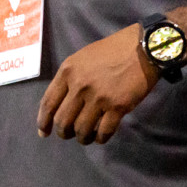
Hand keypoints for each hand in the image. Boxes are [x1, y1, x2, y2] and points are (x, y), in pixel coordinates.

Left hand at [37, 25, 157, 144]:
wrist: (143, 48)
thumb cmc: (112, 50)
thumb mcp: (82, 58)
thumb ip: (70, 78)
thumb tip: (61, 103)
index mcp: (68, 71)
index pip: (48, 103)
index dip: (43, 122)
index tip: (44, 132)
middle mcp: (79, 86)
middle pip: (62, 121)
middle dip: (63, 133)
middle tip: (68, 134)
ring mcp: (98, 98)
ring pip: (81, 130)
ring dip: (82, 138)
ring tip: (86, 137)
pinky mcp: (117, 107)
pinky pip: (103, 132)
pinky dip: (100, 138)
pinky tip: (101, 136)